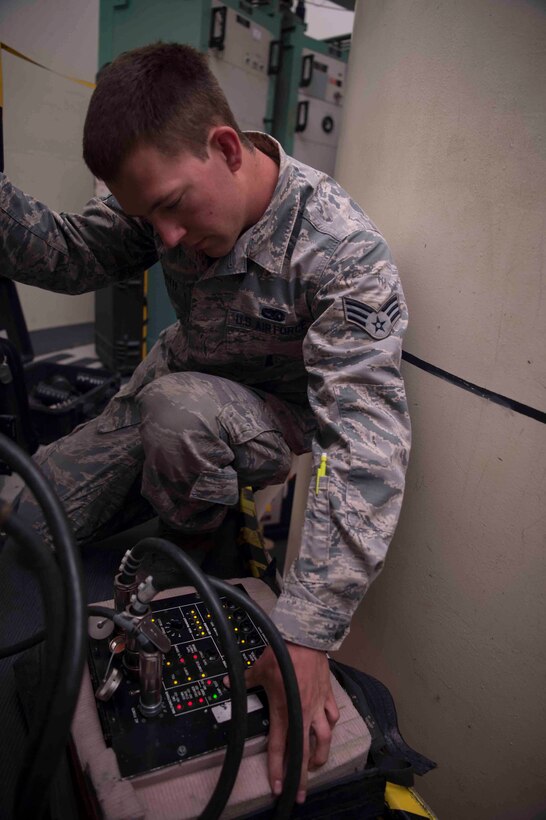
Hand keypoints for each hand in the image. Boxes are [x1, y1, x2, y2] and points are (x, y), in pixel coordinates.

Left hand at [226, 642, 338, 803]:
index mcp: (284, 711)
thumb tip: (225, 683)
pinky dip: (331, 724)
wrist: (304, 638)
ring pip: (325, 737)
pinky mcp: (328, 695)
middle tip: (300, 794)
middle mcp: (302, 713)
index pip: (279, 746)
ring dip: (320, 753)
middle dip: (302, 776)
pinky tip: (328, 729)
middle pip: (304, 751)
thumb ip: (244, 681)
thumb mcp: (258, 669)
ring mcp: (317, 705)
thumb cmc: (280, 654)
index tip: (278, 788)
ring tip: (316, 764)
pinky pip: (333, 715)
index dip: (277, 769)